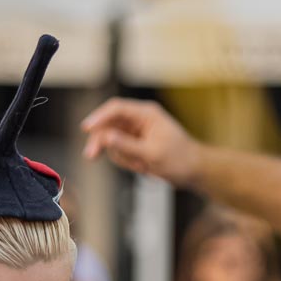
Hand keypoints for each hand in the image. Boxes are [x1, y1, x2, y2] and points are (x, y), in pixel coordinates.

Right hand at [80, 97, 203, 186]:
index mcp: (146, 113)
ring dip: (121, 157)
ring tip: (142, 167)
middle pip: (108, 124)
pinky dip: (126, 161)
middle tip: (91, 156)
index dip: (98, 117)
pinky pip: (119, 151)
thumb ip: (127, 146)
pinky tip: (143, 167)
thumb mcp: (152, 154)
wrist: (193, 171)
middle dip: (101, 141)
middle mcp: (139, 119)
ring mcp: (136, 132)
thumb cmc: (180, 159)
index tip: (86, 128)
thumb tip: (106, 137)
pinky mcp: (134, 144)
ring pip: (111, 141)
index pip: (116, 109)